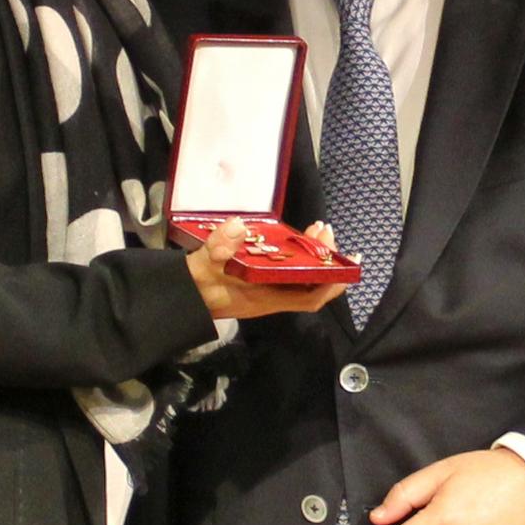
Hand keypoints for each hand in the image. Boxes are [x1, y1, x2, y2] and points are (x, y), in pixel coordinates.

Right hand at [185, 228, 346, 324]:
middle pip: (310, 284)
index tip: (343, 261)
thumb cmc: (195, 287)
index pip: (309, 297)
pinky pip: (287, 271)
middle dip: (323, 260)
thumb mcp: (203, 266)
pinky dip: (296, 255)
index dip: (330, 283)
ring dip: (312, 255)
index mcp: (266, 299)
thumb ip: (218, 248)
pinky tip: (293, 239)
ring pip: (300, 276)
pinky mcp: (259, 282)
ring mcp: (266, 290)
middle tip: (323, 229)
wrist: (180, 298)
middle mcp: (271, 297)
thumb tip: (239, 225)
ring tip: (314, 228)